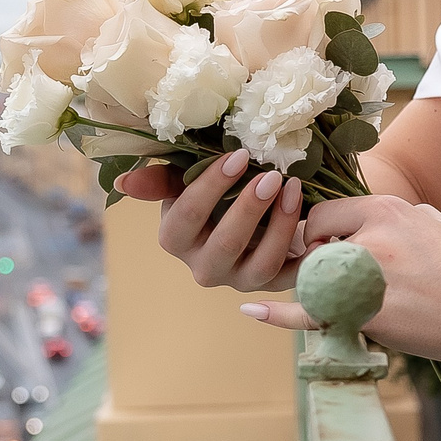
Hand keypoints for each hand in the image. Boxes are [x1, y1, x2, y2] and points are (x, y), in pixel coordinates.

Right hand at [115, 149, 307, 292]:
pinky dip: (305, 253)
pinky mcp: (273, 285)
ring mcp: (240, 280)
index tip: (239, 155)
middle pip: (224, 245)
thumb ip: (161, 179)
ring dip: (280, 226)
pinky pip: (291, 276)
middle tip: (272, 175)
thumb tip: (125, 181)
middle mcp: (204, 267)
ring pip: (260, 264)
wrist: (255, 215)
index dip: (211, 186)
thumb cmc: (216, 191)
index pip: (186, 215)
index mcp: (175, 239)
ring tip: (294, 190)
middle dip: (249, 209)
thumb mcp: (187, 180)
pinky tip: (316, 224)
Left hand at [239, 194, 440, 370]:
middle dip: (318, 265)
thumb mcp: (434, 225)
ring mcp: (366, 278)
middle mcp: (370, 238)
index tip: (328, 249)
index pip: (325, 214)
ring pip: (316, 282)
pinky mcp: (368, 316)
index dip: (320, 234)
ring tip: (363, 302)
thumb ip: (395, 221)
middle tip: (345, 282)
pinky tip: (254, 312)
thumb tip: (372, 223)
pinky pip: (313, 314)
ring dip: (324, 292)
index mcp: (388, 210)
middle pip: (313, 249)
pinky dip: (279, 314)